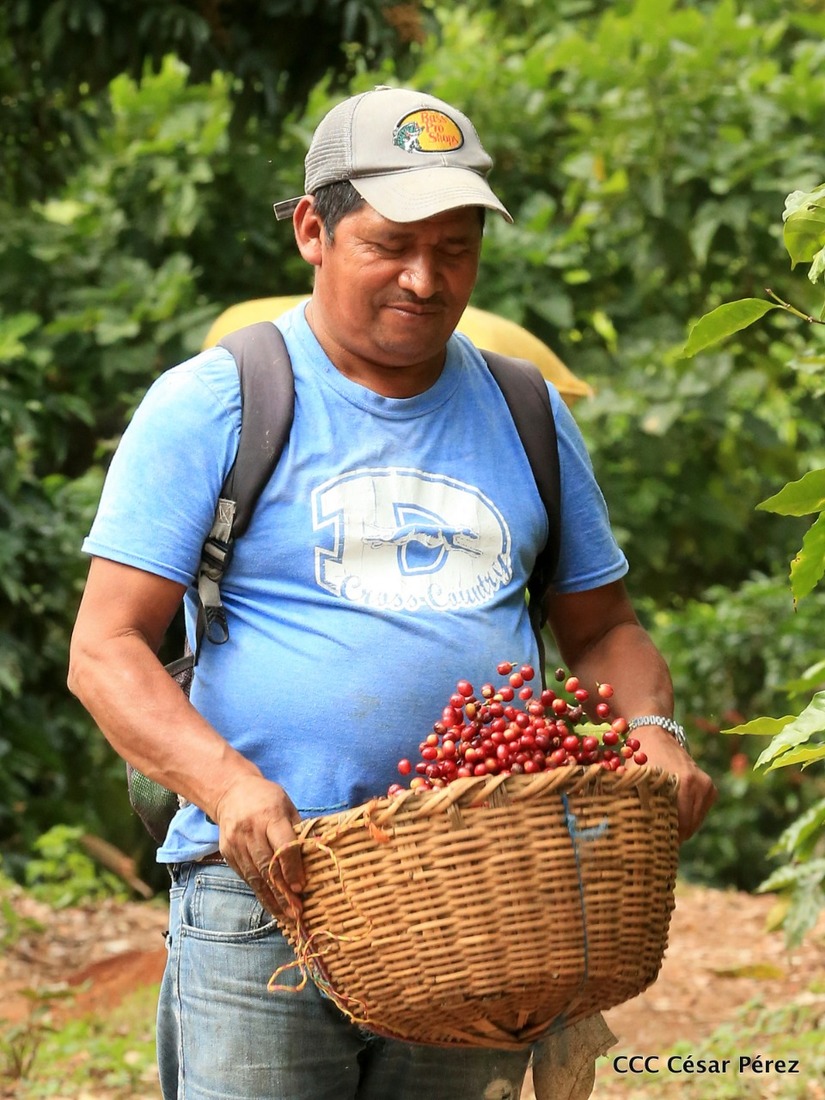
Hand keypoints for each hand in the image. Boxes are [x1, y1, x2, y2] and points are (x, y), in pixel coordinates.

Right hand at [212, 775, 305, 917]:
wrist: (231, 792)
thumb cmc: (267, 799)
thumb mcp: (287, 806)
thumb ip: (299, 830)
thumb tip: (318, 855)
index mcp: (269, 816)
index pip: (282, 846)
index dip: (292, 868)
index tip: (301, 888)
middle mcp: (250, 830)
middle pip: (267, 865)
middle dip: (282, 892)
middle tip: (296, 912)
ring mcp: (236, 843)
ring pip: (255, 876)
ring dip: (271, 898)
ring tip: (286, 916)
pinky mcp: (227, 853)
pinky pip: (245, 876)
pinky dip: (259, 891)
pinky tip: (271, 904)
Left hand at [633, 726, 716, 843]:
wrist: (654, 733)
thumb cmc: (639, 757)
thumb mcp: (635, 779)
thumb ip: (637, 803)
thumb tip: (633, 834)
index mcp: (684, 783)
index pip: (679, 825)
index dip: (665, 838)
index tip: (654, 844)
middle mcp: (700, 784)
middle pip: (688, 826)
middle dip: (673, 835)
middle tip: (657, 841)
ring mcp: (707, 786)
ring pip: (695, 822)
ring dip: (681, 827)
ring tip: (663, 829)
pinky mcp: (710, 788)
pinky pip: (700, 812)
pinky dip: (688, 817)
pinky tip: (673, 816)